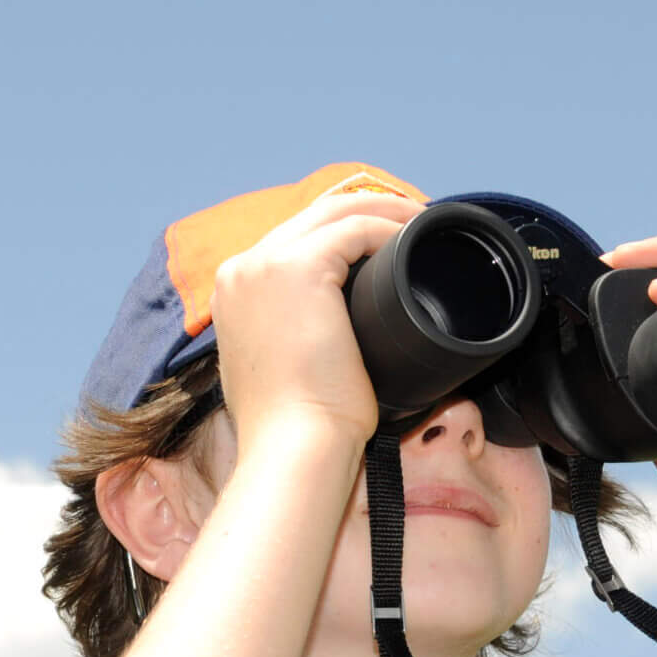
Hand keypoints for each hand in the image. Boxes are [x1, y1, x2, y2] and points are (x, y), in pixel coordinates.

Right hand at [211, 187, 425, 460]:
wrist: (292, 447)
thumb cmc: (296, 429)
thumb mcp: (282, 372)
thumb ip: (291, 340)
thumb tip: (330, 338)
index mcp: (234, 293)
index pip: (292, 240)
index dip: (341, 230)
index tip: (382, 239)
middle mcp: (240, 270)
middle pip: (312, 215)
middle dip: (366, 208)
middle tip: (411, 221)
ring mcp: (263, 264)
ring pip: (334, 210)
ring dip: (383, 209)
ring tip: (422, 222)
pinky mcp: (296, 268)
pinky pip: (354, 229)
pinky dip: (389, 229)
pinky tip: (415, 239)